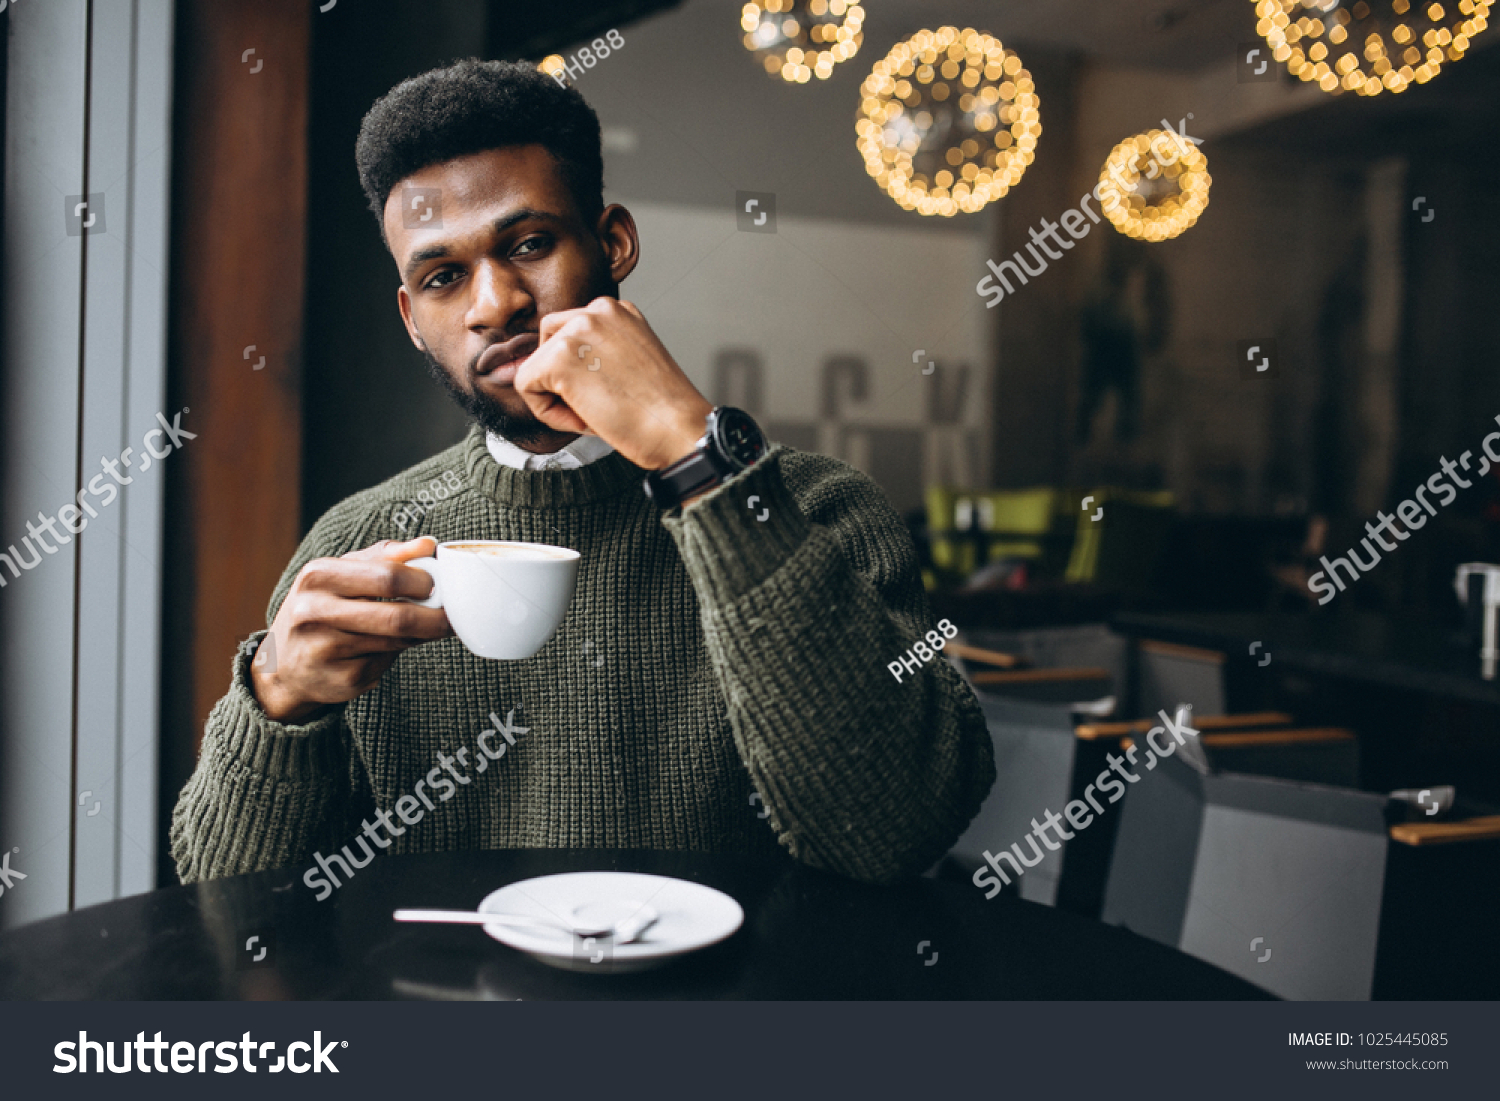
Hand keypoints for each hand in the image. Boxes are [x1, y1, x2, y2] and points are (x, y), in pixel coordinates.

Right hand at [250, 537, 452, 722]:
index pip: (386, 576)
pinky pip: (386, 664)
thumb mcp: (341, 573)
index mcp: (317, 575)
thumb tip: (429, 544)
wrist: (282, 664)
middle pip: (397, 617)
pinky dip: (396, 656)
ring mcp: (325, 650)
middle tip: (451, 615)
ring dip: (421, 636)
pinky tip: (386, 649)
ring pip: (397, 642)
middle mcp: (314, 613)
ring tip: (426, 627)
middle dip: (435, 617)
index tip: (438, 584)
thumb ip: (385, 555)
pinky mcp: (341, 681)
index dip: (422, 582)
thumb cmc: (321, 607)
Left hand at [514, 297, 712, 470]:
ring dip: (555, 397)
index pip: (569, 333)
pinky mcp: (559, 357)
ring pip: (534, 366)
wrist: (679, 429)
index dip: (579, 372)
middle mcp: (597, 311)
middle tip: (597, 404)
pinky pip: (526, 388)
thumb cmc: (661, 410)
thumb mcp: (630, 363)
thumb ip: (598, 353)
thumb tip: (553, 368)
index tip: (609, 392)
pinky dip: (549, 413)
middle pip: (546, 342)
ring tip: (594, 411)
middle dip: (560, 379)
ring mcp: (577, 330)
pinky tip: (585, 418)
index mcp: (617, 311)